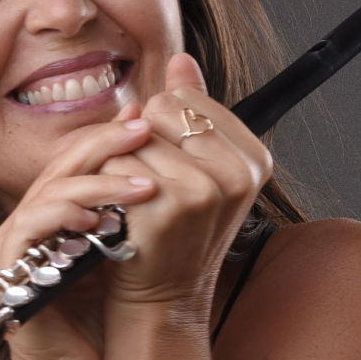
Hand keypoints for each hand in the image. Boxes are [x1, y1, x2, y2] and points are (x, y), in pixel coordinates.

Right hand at [0, 118, 158, 359]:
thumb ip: (131, 219)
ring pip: (48, 191)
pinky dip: (66, 216)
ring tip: (146, 184)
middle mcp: (24, 224)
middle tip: (146, 129)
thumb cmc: (100, 325)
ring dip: (99, 182)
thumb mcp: (121, 259)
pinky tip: (102, 219)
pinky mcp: (7, 273)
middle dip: (105, 143)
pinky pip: (31, 228)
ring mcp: (10, 248)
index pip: (76, 161)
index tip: (150, 122)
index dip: (110, 138)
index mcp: (49, 216)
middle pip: (60, 165)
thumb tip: (170, 178)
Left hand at [100, 53, 271, 313]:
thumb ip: (194, 112)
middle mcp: (235, 173)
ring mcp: (203, 190)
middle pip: (161, 110)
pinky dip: (107, 184)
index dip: (164, 128)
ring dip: (121, 164)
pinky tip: (121, 213)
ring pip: (135, 135)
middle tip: (148, 186)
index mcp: (253, 158)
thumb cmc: (176, 234)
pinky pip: (117, 163)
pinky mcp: (167, 206)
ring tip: (136, 201)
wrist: (162, 298)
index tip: (169, 165)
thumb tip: (181, 60)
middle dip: (143, 141)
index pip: (188, 100)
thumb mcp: (199, 171)